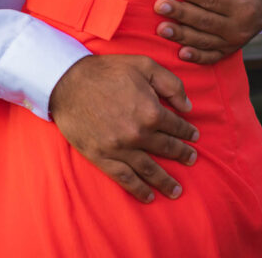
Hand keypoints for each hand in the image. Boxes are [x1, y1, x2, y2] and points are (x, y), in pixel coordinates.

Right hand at [48, 54, 198, 203]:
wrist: (68, 82)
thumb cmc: (106, 71)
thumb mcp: (143, 64)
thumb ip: (170, 83)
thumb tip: (187, 106)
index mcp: (150, 110)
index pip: (175, 125)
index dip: (187, 131)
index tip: (193, 136)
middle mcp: (138, 134)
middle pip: (166, 148)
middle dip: (182, 154)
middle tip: (191, 160)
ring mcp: (120, 148)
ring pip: (149, 169)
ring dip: (165, 181)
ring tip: (176, 190)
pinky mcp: (102, 157)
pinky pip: (125, 178)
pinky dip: (138, 189)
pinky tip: (148, 196)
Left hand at [154, 0, 261, 64]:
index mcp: (243, 5)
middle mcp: (238, 27)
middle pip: (204, 21)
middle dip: (180, 13)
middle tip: (159, 6)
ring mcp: (232, 42)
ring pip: (204, 40)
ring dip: (181, 35)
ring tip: (161, 29)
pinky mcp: (227, 52)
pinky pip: (211, 57)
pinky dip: (196, 57)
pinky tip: (180, 53)